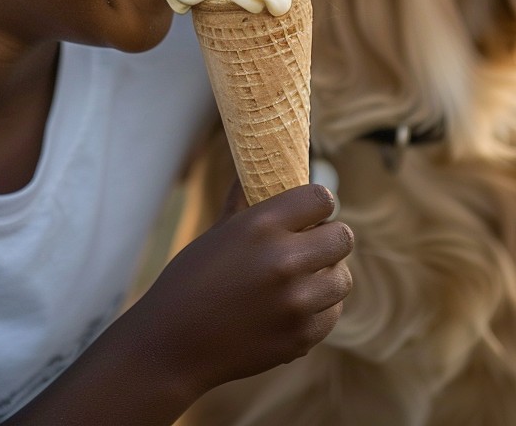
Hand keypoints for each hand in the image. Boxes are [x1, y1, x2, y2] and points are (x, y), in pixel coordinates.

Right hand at [135, 182, 352, 395]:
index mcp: (261, 225)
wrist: (173, 344)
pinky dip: (319, 309)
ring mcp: (296, 302)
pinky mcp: (300, 337)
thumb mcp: (217, 233)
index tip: (310, 212)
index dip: (318, 203)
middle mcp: (284, 260)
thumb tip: (255, 171)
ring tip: (305, 276)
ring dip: (327, 275)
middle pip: (343, 237)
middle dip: (330, 238)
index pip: (320, 198)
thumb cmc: (188, 281)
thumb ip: (245, 202)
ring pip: (342, 278)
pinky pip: (332, 313)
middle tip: (313, 244)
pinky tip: (295, 305)